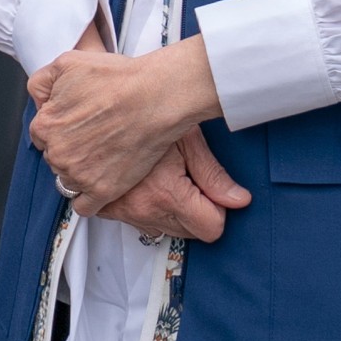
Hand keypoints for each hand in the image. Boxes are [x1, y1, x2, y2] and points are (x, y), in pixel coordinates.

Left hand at [27, 33, 221, 215]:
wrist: (154, 98)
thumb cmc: (115, 79)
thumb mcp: (65, 64)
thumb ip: (40, 83)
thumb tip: (38, 102)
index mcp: (44, 125)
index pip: (40, 133)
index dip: (59, 124)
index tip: (76, 121)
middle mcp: (57, 154)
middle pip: (54, 156)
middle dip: (69, 146)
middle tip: (93, 133)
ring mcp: (79, 175)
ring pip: (67, 178)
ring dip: (79, 170)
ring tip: (102, 153)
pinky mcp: (102, 191)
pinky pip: (83, 206)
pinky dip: (87, 198)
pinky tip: (98, 182)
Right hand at [91, 129, 251, 242]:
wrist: (102, 107)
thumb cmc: (144, 113)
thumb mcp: (186, 138)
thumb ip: (213, 175)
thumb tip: (239, 200)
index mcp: (165, 193)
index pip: (211, 228)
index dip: (217, 208)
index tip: (209, 188)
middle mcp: (142, 209)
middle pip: (190, 233)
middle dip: (195, 210)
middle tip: (185, 176)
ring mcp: (122, 211)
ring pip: (166, 230)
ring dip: (171, 210)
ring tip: (164, 177)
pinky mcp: (107, 209)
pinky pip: (141, 223)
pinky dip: (149, 208)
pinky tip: (147, 183)